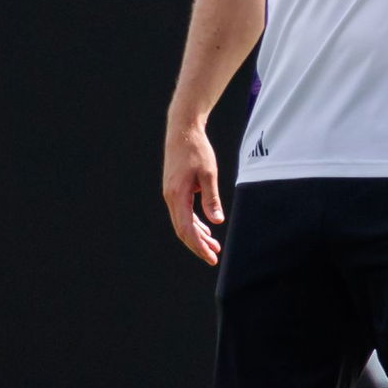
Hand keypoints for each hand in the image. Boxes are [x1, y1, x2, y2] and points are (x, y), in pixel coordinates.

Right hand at [162, 123, 223, 264]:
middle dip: (198, 245)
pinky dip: (194, 223)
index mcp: (177, 195)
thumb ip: (211, 198)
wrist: (182, 131)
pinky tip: (205, 229)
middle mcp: (170, 197)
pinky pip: (183, 212)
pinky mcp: (175, 189)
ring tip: (214, 246)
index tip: (210, 256)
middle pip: (183, 230)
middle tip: (214, 257)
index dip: (198, 245)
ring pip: (183, 222)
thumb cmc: (196, 150)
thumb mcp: (208, 173)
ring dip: (197, 235)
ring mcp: (171, 194)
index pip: (187, 229)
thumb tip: (217, 221)